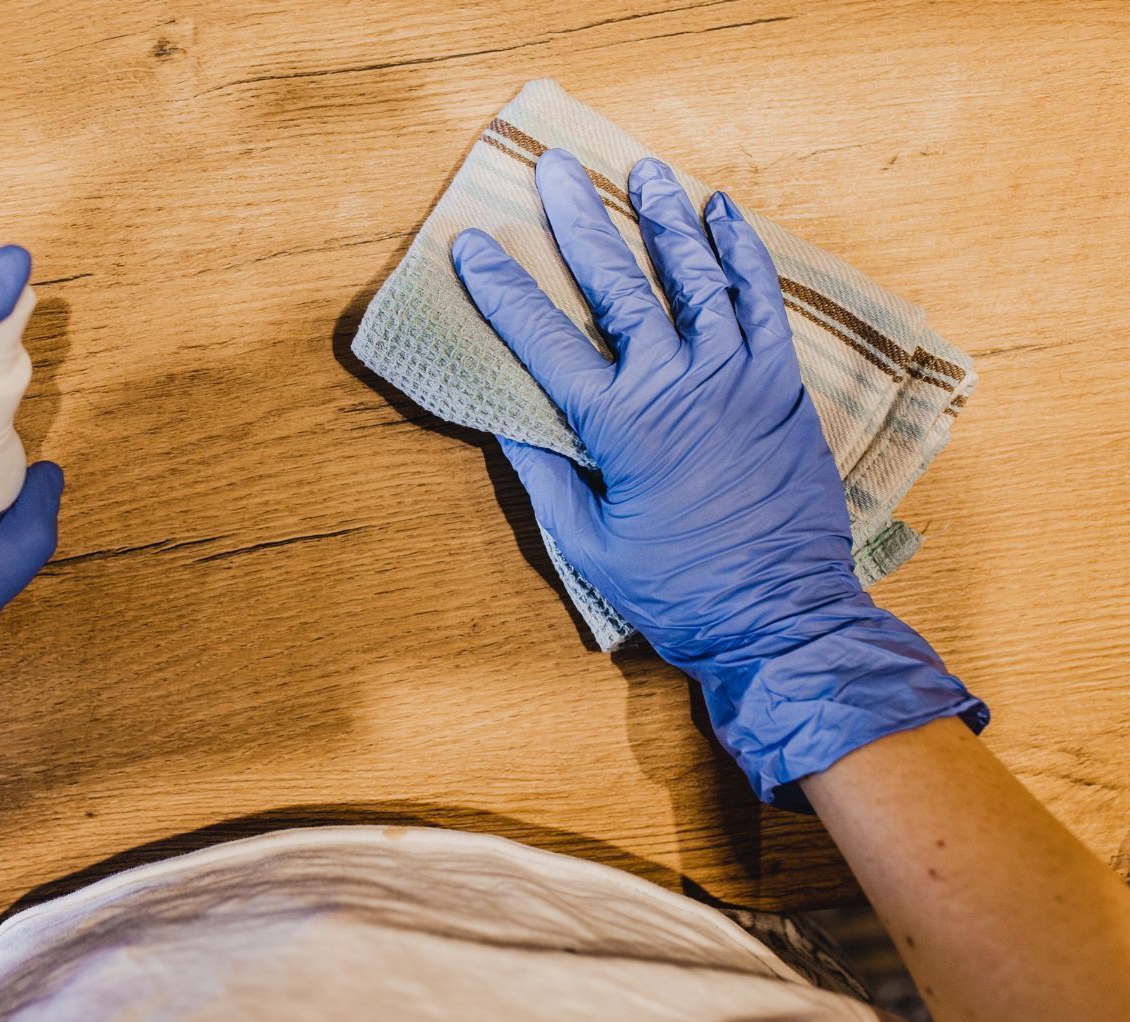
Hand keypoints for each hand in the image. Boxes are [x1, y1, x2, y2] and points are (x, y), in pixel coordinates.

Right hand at [452, 150, 982, 806]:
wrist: (783, 617)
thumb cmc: (679, 592)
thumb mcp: (590, 544)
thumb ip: (547, 477)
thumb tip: (504, 422)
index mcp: (621, 426)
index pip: (545, 340)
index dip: (503, 289)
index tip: (472, 245)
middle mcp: (679, 386)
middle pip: (620, 285)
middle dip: (582, 222)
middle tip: (557, 170)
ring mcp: (737, 380)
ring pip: (696, 279)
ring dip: (667, 218)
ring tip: (645, 170)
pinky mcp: (780, 388)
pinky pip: (761, 304)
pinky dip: (743, 256)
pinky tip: (725, 216)